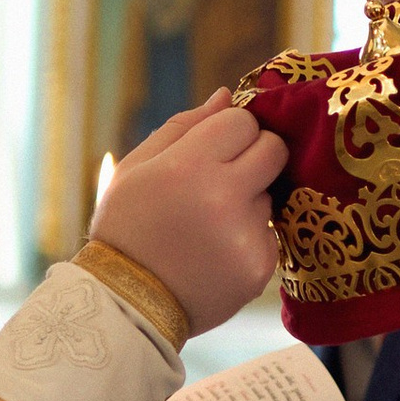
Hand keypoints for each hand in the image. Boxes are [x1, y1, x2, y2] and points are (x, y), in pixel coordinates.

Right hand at [92, 98, 286, 336]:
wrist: (126, 304)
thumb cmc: (127, 227)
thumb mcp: (137, 168)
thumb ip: (183, 127)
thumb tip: (227, 96)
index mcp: (189, 166)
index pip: (243, 121)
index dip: (230, 130)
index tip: (215, 148)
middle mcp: (225, 198)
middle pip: (273, 149)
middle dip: (255, 153)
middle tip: (226, 175)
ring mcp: (246, 235)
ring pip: (270, 193)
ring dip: (249, 198)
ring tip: (208, 223)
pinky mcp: (260, 267)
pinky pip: (269, 233)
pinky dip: (250, 236)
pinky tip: (216, 250)